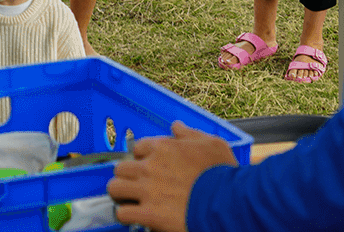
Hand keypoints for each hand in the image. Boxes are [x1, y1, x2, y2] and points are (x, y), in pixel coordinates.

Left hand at [108, 122, 238, 231]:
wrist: (228, 203)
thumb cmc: (223, 173)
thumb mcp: (213, 144)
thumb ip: (190, 133)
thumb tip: (175, 126)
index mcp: (164, 148)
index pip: (138, 147)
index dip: (143, 158)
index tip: (149, 167)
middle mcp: (151, 167)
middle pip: (121, 167)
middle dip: (127, 176)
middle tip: (135, 185)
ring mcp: (147, 191)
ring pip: (115, 188)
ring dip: (121, 194)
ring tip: (129, 200)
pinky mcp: (148, 214)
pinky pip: (122, 213)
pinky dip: (126, 216)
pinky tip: (135, 217)